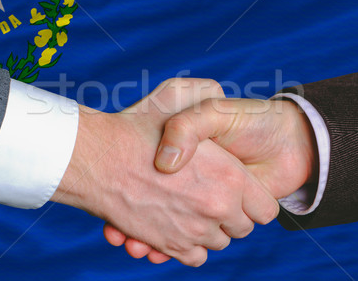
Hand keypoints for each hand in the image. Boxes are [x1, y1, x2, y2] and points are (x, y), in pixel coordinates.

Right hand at [51, 79, 278, 266]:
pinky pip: (196, 257)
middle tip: (208, 193)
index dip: (253, 199)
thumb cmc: (138, 127)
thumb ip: (210, 108)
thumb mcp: (181, 100)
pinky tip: (175, 225)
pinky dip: (189, 247)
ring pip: (218, 242)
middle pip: (241, 228)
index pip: (264, 207)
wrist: (93, 158)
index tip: (236, 187)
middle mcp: (217, 208)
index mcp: (230, 176)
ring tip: (187, 206)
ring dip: (207, 230)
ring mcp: (194, 232)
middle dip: (230, 214)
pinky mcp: (172, 247)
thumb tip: (227, 135)